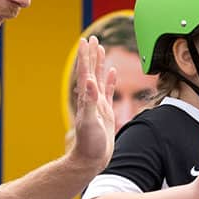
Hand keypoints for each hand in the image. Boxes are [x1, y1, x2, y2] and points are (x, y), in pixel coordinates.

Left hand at [70, 37, 116, 169]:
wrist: (91, 160)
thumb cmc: (88, 144)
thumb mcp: (90, 122)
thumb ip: (89, 102)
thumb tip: (89, 82)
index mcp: (87, 98)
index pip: (86, 72)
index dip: (85, 57)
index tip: (86, 41)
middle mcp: (91, 98)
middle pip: (91, 71)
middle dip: (91, 55)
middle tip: (93, 38)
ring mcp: (98, 104)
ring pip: (99, 78)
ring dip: (100, 64)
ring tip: (101, 49)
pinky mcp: (105, 112)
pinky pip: (108, 91)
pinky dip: (110, 80)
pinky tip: (112, 72)